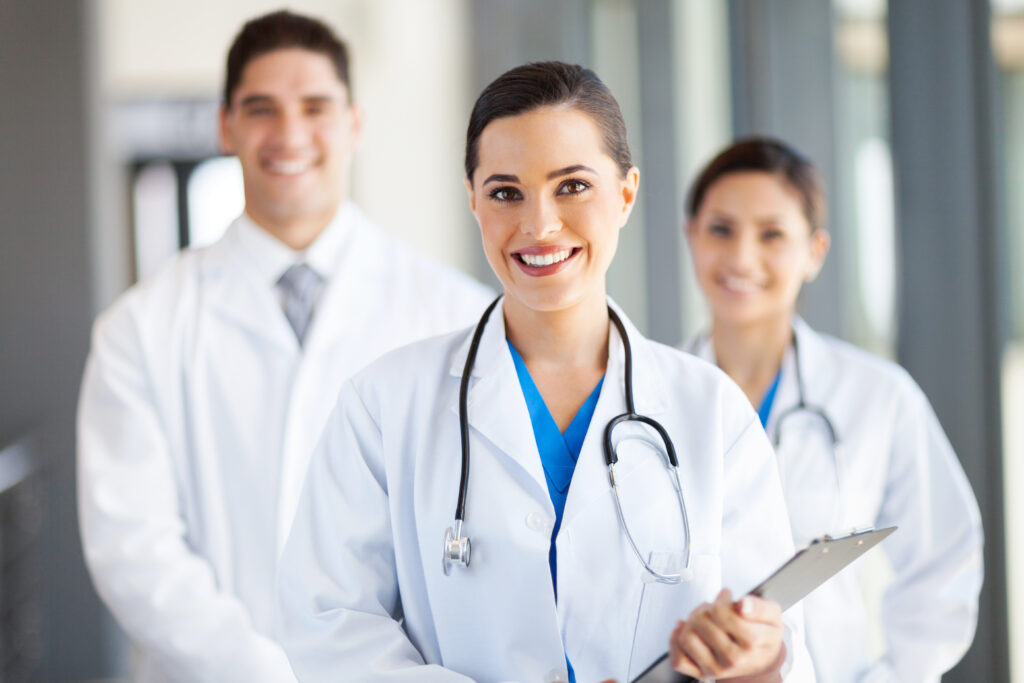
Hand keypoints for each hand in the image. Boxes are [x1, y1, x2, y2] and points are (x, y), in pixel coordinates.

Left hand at [669, 589, 783, 679]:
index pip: (719, 612)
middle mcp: (732, 659)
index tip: (726, 597)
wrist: (763, 658)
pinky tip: (684, 629)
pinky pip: (678, 660)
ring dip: (690, 621)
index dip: (720, 599)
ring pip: (687, 638)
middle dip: (705, 608)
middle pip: (701, 622)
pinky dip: (676, 642)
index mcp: (751, 642)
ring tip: (703, 618)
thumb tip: (743, 605)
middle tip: (714, 608)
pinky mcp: (702, 673)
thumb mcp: (772, 614)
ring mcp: (716, 668)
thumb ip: (759, 606)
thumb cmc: (763, 633)